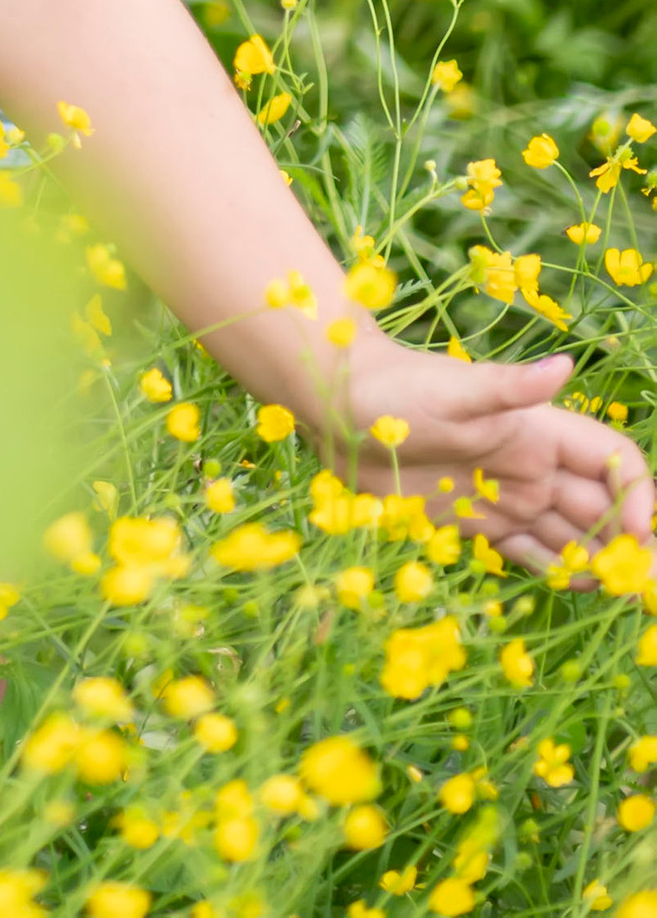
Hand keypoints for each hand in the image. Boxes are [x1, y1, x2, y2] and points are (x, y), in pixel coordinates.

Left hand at [323, 328, 653, 571]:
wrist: (338, 407)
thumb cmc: (396, 389)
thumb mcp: (454, 389)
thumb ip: (511, 387)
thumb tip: (563, 365)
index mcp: (538, 431)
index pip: (611, 461)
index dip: (635, 495)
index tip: (634, 535)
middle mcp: (532, 466)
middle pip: (601, 506)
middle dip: (630, 543)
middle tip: (647, 588)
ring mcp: (506, 497)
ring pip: (571, 534)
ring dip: (602, 561)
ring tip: (628, 597)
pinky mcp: (477, 524)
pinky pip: (530, 552)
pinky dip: (559, 570)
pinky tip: (583, 590)